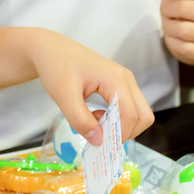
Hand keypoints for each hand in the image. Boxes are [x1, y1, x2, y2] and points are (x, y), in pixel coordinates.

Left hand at [24, 30, 153, 145]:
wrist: (50, 49)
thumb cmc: (56, 67)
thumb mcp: (62, 95)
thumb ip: (79, 119)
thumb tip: (98, 141)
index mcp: (115, 78)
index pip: (131, 114)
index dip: (120, 134)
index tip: (100, 144)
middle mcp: (126, 79)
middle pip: (143, 116)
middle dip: (125, 132)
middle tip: (99, 135)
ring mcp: (125, 81)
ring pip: (139, 113)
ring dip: (121, 126)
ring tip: (94, 121)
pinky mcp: (120, 85)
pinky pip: (129, 108)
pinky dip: (117, 119)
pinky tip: (95, 115)